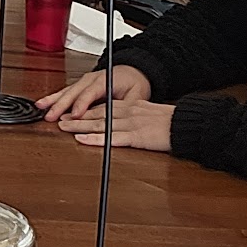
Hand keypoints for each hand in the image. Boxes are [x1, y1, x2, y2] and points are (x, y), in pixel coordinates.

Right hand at [35, 64, 151, 120]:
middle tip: (51, 116)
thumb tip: (121, 113)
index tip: (75, 115)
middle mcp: (92, 79)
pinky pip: (66, 91)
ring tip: (40, 107)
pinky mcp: (81, 86)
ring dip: (53, 99)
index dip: (81, 104)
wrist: (132, 71)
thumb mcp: (137, 94)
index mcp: (105, 80)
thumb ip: (128, 104)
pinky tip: (43, 103)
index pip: (91, 93)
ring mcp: (84, 81)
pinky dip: (54, 97)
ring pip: (67, 90)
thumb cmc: (134, 82)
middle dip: (61, 104)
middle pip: (74, 92)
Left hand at [56, 97, 175, 150]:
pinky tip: (82, 140)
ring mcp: (130, 123)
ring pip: (99, 125)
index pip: (103, 108)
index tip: (72, 112)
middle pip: (97, 115)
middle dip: (77, 117)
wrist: (185, 124)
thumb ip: (137, 116)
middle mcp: (127, 112)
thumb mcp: (151, 114)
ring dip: (79, 126)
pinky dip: (94, 139)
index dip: (86, 110)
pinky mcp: (135, 136)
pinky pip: (110, 138)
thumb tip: (128, 121)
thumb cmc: (171, 122)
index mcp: (131, 107)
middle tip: (60, 119)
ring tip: (64, 127)